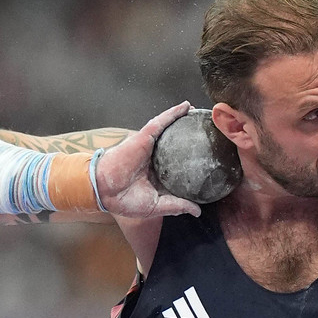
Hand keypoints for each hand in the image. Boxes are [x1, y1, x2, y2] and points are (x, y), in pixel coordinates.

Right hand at [97, 102, 203, 218]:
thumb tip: (197, 211)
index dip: (194, 160)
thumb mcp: (157, 206)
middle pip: (177, 144)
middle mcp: (156, 159)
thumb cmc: (126, 200)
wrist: (106, 191)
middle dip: (191, 136)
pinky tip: (186, 106)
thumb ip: (177, 205)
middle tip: (209, 131)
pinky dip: (173, 113)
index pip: (179, 166)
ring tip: (201, 112)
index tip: (211, 157)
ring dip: (184, 119)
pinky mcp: (144, 137)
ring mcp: (151, 147)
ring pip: (171, 129)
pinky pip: (161, 122)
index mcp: (158, 175)